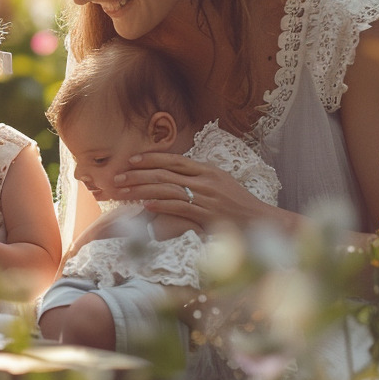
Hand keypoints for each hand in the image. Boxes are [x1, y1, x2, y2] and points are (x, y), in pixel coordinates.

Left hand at [110, 152, 273, 230]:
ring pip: (167, 189)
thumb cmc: (239, 204)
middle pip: (165, 173)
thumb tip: (176, 174)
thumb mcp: (221, 183)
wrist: (261, 221)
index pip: (174, 160)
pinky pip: (179, 207)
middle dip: (138, 175)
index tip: (131, 160)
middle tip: (117, 178)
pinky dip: (161, 205)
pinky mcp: (207, 214)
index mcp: (208, 169)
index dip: (151, 158)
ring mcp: (206, 197)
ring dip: (142, 190)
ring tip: (123, 193)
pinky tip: (146, 205)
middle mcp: (206, 180)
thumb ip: (200, 177)